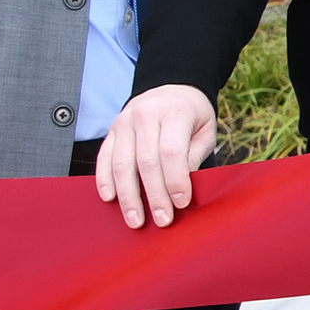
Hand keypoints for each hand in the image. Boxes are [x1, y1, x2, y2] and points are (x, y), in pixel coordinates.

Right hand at [95, 85, 217, 229]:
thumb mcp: (205, 130)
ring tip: (136, 219)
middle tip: (162, 219)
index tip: (181, 203)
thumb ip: (193, 156)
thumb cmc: (192, 115)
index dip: (175, 180)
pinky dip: (105, 180)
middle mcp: (145, 115)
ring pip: (122, 164)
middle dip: (154, 195)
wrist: (171, 89)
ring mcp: (124, 123)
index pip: (171, 151)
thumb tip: (182, 189)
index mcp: (174, 112)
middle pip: (146, 161)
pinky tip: (110, 199)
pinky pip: (104, 158)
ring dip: (128, 196)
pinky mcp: (111, 131)